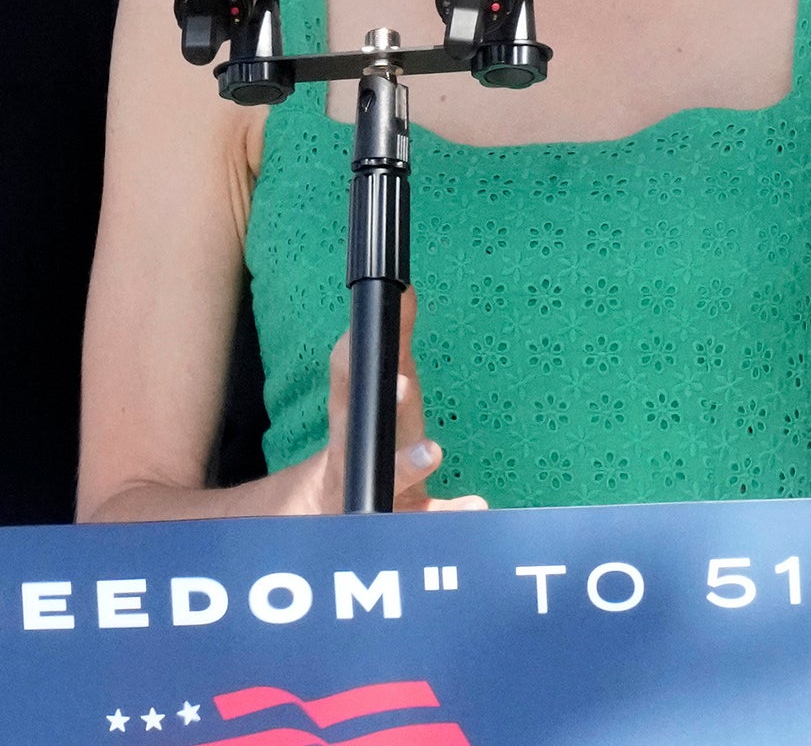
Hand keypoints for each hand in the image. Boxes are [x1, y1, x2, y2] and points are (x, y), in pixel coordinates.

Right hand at [300, 289, 485, 514]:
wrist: (336, 505)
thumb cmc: (367, 435)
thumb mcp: (376, 388)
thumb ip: (392, 345)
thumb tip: (406, 291)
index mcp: (350, 413)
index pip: (345, 377)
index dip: (354, 354)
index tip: (375, 327)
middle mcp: (355, 451)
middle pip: (359, 430)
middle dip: (381, 403)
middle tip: (401, 383)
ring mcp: (373, 489)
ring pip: (387, 479)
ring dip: (407, 464)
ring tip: (432, 449)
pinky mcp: (399, 520)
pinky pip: (422, 519)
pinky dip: (447, 512)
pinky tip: (474, 503)